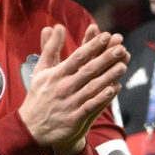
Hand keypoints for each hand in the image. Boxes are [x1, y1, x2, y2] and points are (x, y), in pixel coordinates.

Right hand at [19, 24, 129, 154]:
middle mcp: (63, 87)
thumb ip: (50, 48)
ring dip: (108, 77)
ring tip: (123, 65)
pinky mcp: (74, 118)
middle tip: (121, 48)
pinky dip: (102, 98)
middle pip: (88, 70)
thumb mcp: (41, 70)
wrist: (31, 128)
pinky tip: (115, 89)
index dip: (92, 46)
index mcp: (56, 74)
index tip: (106, 35)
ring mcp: (69, 103)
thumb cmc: (40, 95)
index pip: (77, 57)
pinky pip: (90, 107)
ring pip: (92, 88)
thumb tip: (55, 26)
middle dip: (105, 58)